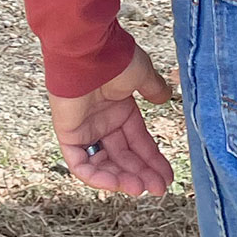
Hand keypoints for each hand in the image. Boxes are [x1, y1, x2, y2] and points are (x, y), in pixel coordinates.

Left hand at [48, 46, 175, 195]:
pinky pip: (81, 163)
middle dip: (141, 173)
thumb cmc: (115, 58)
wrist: (88, 49)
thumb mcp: (142, 75)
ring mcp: (85, 128)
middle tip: (158, 188)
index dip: (152, 160)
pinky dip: (98, 176)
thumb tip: (165, 97)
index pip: (137, 141)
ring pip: (104, 164)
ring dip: (122, 178)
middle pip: (123, 156)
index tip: (167, 177)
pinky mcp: (68, 133)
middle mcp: (102, 121)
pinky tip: (118, 183)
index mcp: (119, 108)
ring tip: (141, 188)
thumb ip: (153, 89)